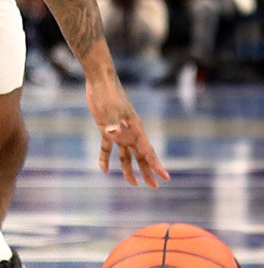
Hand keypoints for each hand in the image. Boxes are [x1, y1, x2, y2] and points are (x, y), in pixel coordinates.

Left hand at [87, 73, 170, 187]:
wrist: (100, 82)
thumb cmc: (108, 93)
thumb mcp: (110, 108)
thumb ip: (112, 121)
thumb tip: (111, 132)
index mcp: (136, 129)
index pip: (148, 151)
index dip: (156, 165)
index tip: (166, 177)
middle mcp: (129, 132)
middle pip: (141, 156)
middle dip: (148, 171)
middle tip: (154, 186)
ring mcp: (118, 131)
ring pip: (126, 155)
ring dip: (129, 168)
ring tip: (134, 183)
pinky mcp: (105, 128)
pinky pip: (107, 148)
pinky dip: (106, 158)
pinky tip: (104, 170)